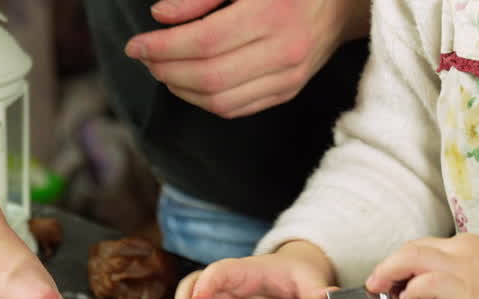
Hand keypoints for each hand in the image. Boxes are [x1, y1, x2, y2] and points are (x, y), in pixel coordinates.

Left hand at [125, 0, 371, 117]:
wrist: (342, 1)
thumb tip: (161, 16)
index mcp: (273, 12)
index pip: (205, 40)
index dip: (163, 47)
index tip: (136, 44)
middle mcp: (284, 49)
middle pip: (210, 76)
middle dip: (167, 71)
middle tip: (147, 58)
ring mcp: (289, 76)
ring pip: (220, 101)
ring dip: (181, 90)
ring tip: (164, 70)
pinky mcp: (288, 91)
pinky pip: (237, 108)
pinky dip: (204, 101)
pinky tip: (189, 84)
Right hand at [172, 240, 336, 298]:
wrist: (296, 290)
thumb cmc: (299, 279)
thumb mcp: (310, 281)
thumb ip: (315, 290)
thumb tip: (327, 297)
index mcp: (243, 271)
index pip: (218, 271)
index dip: (206, 283)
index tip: (199, 298)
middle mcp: (224, 287)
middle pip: (191, 288)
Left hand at [365, 234, 478, 298]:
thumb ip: (449, 293)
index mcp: (466, 248)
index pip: (421, 248)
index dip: (399, 265)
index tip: (389, 284)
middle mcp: (461, 252)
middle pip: (409, 248)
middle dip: (386, 268)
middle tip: (375, 288)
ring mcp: (462, 269)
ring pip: (410, 258)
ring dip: (390, 278)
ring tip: (386, 298)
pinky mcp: (464, 290)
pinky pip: (425, 283)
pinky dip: (412, 293)